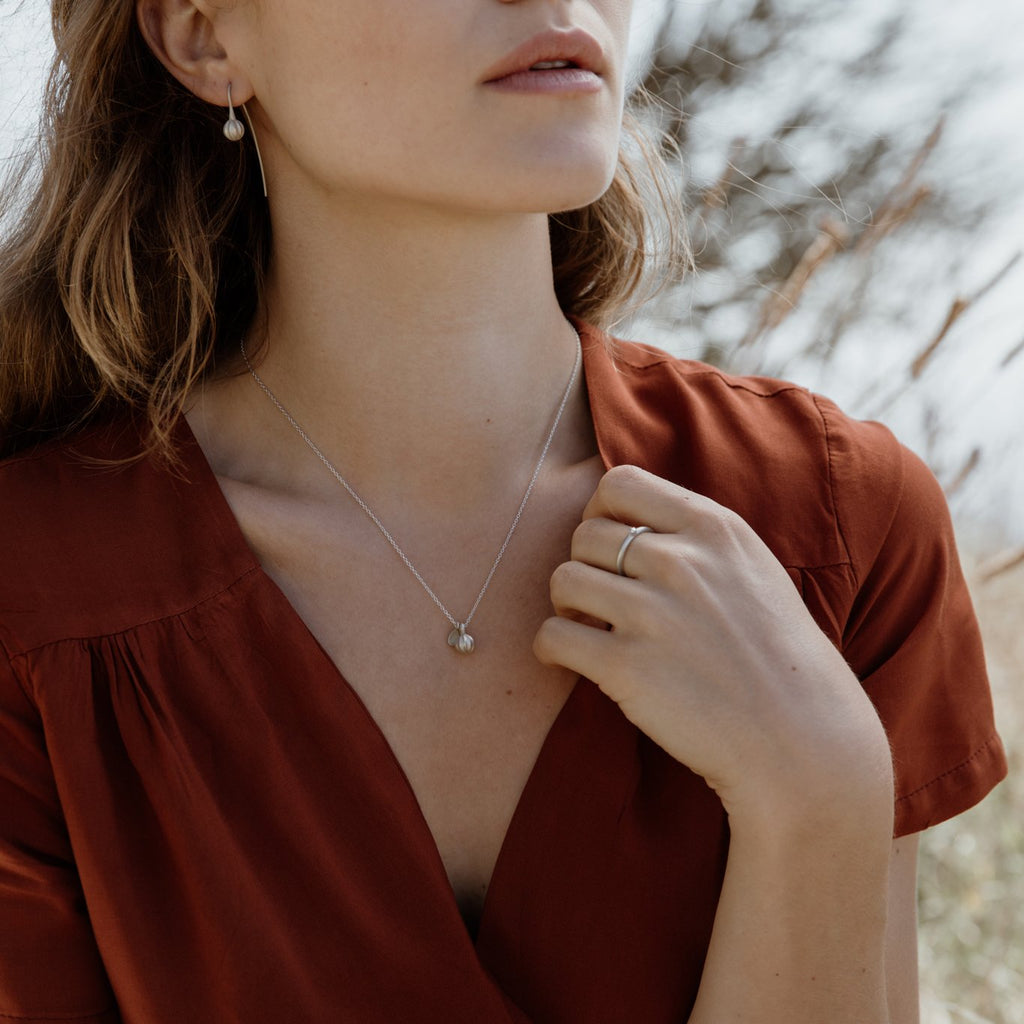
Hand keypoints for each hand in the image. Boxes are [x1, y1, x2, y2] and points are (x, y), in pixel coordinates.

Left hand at [533, 466, 891, 825]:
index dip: (599, 511)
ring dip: (566, 605)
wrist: (802, 739)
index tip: (606, 545)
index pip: (620, 483)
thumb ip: (696, 538)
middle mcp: (681, 562)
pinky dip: (550, 648)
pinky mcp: (626, 668)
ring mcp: (652, 613)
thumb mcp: (753, 569)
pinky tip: (571, 661)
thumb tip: (627, 522)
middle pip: (585, 534)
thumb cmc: (778, 656)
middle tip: (599, 600)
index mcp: (713, 529)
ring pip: (562, 579)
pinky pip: (551, 636)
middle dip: (584, 564)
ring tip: (587, 628)